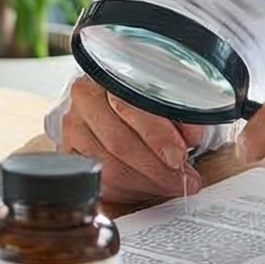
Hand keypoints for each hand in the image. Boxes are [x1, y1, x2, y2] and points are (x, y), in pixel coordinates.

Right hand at [57, 75, 205, 200]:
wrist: (111, 100)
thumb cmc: (143, 98)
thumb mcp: (166, 95)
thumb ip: (180, 112)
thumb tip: (193, 136)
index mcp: (109, 73)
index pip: (129, 107)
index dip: (157, 135)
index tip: (179, 156)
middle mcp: (85, 97)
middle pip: (118, 142)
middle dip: (156, 167)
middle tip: (182, 179)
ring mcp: (74, 126)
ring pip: (109, 166)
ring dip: (146, 182)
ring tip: (170, 184)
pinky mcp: (71, 152)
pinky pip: (100, 181)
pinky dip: (129, 190)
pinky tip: (147, 186)